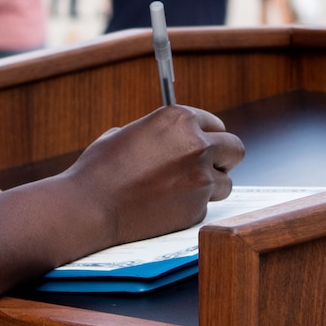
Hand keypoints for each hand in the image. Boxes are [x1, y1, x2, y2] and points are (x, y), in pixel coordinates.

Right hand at [64, 105, 244, 247]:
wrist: (91, 206)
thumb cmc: (100, 169)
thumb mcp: (125, 134)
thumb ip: (155, 134)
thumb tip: (164, 141)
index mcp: (179, 118)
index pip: (215, 124)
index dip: (208, 137)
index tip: (203, 146)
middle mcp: (196, 144)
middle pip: (235, 149)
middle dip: (224, 158)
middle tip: (210, 167)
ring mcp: (201, 177)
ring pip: (226, 182)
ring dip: (211, 186)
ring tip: (182, 191)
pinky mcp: (198, 207)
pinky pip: (206, 205)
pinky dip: (191, 207)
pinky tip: (167, 207)